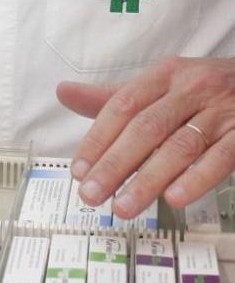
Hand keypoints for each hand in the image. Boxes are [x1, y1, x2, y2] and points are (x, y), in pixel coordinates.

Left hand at [58, 57, 234, 218]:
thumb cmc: (204, 89)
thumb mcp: (161, 85)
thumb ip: (114, 97)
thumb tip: (64, 92)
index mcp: (166, 75)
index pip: (122, 106)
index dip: (97, 139)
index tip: (78, 170)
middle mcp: (193, 89)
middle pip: (146, 128)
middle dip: (114, 165)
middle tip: (90, 195)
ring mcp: (223, 112)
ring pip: (180, 147)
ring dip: (148, 180)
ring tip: (123, 207)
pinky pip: (221, 158)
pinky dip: (196, 179)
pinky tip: (174, 198)